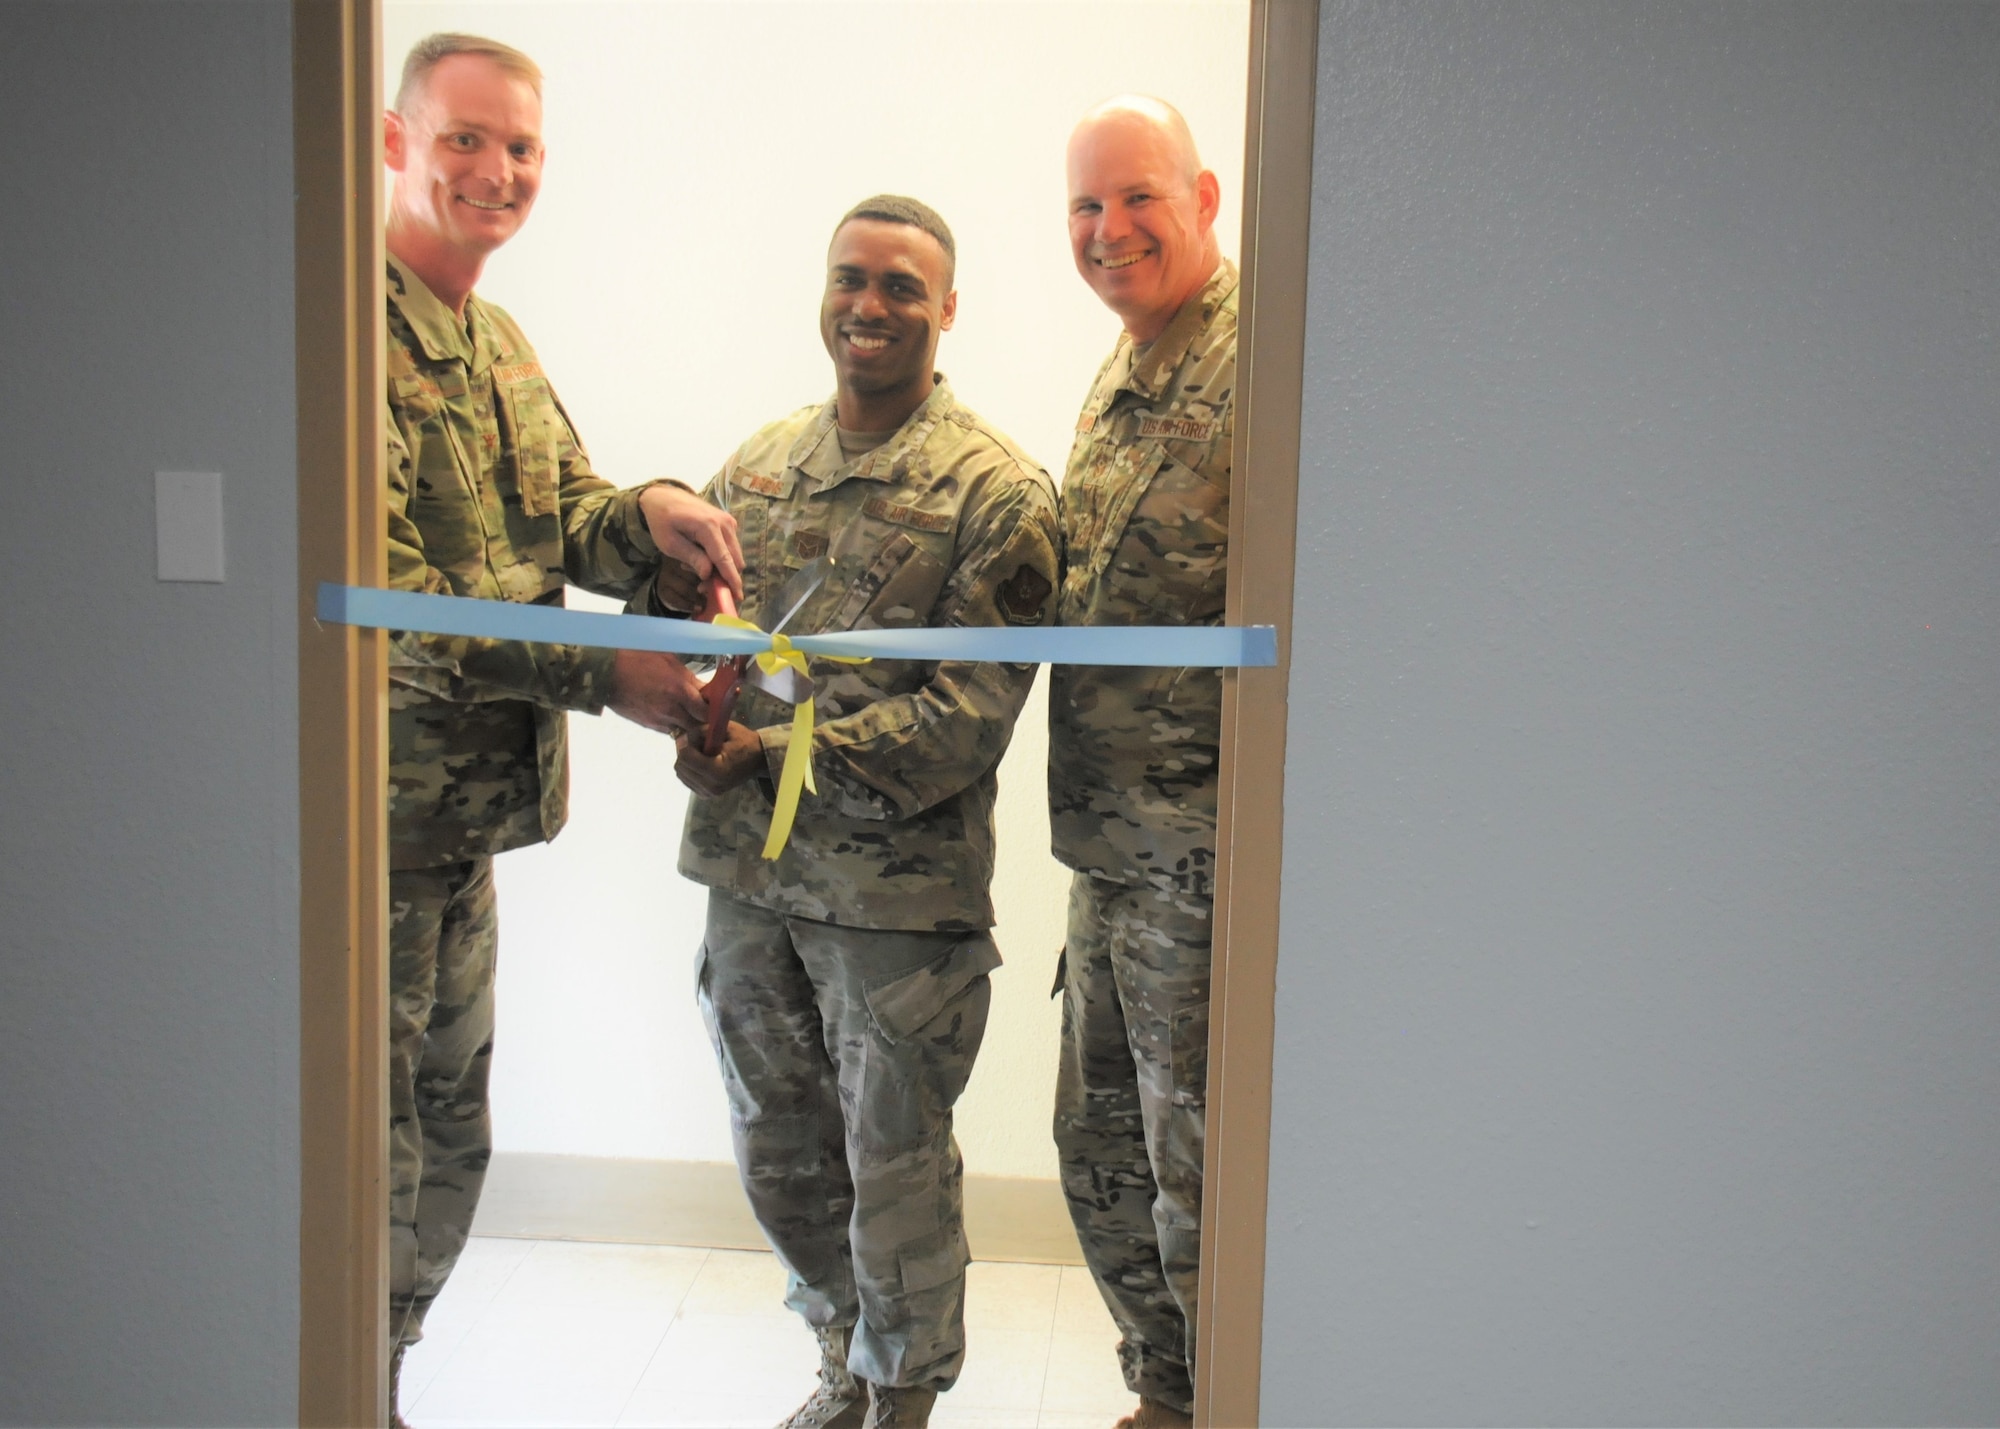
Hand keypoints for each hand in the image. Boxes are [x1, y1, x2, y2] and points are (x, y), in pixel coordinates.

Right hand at [605, 649, 705, 734]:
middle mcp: (671, 710)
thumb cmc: (637, 658)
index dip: (714, 712)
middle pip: (697, 727)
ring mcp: (658, 720)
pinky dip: (674, 726)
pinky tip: (672, 715)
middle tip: (705, 712)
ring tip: (689, 714)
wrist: (606, 672)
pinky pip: (667, 731)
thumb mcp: (668, 660)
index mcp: (679, 690)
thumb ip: (688, 677)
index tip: (716, 705)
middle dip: (704, 721)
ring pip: (683, 731)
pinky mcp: (647, 725)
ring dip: (689, 725)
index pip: (706, 712)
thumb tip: (703, 688)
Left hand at [639, 485, 742, 602]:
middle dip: (724, 577)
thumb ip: (691, 557)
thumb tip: (708, 574)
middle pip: (734, 559)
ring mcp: (728, 521)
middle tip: (702, 586)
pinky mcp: (728, 523)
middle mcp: (724, 523)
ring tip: (697, 568)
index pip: (724, 559)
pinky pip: (731, 547)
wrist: (663, 497)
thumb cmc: (662, 520)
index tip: (737, 597)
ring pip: (734, 555)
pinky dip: (721, 557)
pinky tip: (702, 557)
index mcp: (708, 527)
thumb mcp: (670, 543)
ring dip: (721, 567)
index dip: (731, 580)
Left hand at [675, 719, 763, 796]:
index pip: (686, 757)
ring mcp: (708, 793)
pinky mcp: (706, 795)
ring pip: (681, 774)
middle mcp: (711, 786)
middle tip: (696, 744)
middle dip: (684, 752)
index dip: (684, 743)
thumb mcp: (725, 729)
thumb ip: (701, 732)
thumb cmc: (743, 742)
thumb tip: (682, 739)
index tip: (690, 736)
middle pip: (680, 767)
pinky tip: (699, 763)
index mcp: (717, 770)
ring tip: (699, 754)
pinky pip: (686, 780)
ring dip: (685, 761)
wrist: (757, 760)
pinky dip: (688, 770)